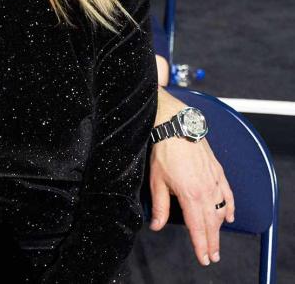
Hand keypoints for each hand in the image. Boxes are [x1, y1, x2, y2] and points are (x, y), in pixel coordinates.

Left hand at [148, 137, 234, 265]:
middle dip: (212, 242)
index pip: (197, 227)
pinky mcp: (218, 172)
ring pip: (221, 210)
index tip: (204, 259)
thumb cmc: (164, 152)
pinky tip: (230, 216)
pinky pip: (228, 194)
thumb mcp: (156, 182)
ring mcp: (214, 181)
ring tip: (216, 240)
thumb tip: (156, 226)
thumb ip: (160, 206)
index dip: (200, 246)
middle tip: (213, 257)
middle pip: (211, 223)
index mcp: (190, 196)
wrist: (176, 127)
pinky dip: (230, 207)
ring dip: (219, 228)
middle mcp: (206, 191)